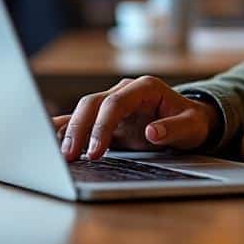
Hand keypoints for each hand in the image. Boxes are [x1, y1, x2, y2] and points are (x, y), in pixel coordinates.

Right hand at [52, 76, 217, 161]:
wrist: (190, 120)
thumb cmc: (192, 121)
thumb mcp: (192, 127)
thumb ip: (174, 129)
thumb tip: (153, 132)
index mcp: (145, 87)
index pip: (115, 103)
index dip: (102, 126)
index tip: (95, 150)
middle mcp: (125, 90)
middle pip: (94, 103)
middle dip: (79, 129)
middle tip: (71, 156)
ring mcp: (113, 102)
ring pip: (84, 110)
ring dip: (70, 130)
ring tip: (58, 152)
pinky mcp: (107, 117)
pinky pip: (84, 119)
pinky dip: (68, 127)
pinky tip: (51, 137)